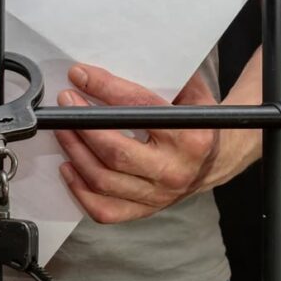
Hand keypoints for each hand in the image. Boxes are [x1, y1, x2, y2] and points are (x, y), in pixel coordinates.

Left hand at [55, 64, 231, 223]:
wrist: (217, 160)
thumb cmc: (196, 121)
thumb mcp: (192, 93)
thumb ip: (161, 79)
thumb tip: (109, 69)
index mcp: (190, 136)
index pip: (139, 109)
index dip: (105, 89)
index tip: (80, 76)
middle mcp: (174, 170)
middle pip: (115, 152)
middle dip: (82, 125)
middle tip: (66, 103)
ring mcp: (158, 196)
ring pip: (103, 180)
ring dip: (75, 152)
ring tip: (62, 129)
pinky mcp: (144, 211)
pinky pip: (104, 209)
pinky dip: (80, 190)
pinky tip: (69, 166)